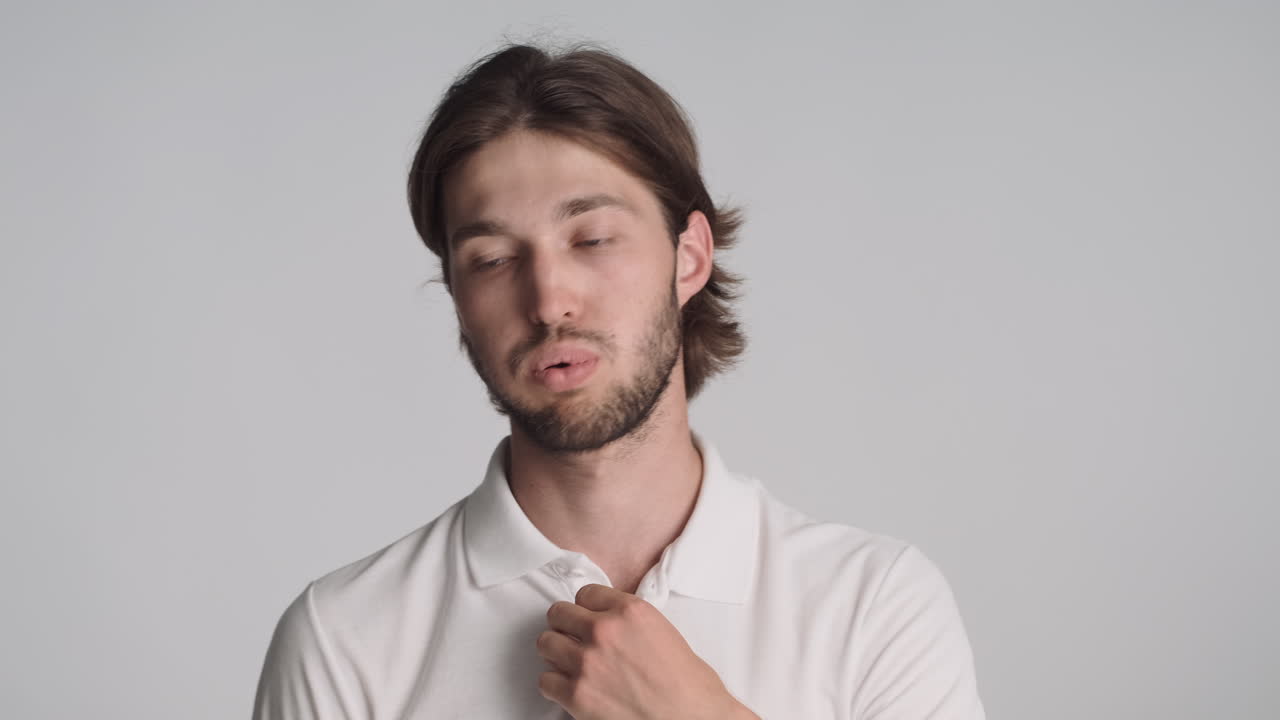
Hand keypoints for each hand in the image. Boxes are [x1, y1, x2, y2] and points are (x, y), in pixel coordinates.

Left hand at [536, 583, 750, 719]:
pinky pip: (546, 681)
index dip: (586, 608)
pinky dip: (555, 685)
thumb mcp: (663, 632)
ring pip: (546, 644)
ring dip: (556, 652)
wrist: (691, 718)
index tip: (586, 616)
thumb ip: (630, 621)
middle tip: (572, 637)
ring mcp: (587, 663)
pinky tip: (570, 687)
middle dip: (565, 626)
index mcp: (630, 611)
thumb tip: (611, 623)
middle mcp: (605, 631)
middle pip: (559, 613)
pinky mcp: (577, 695)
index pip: (585, 593)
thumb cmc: (687, 685)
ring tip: (568, 661)